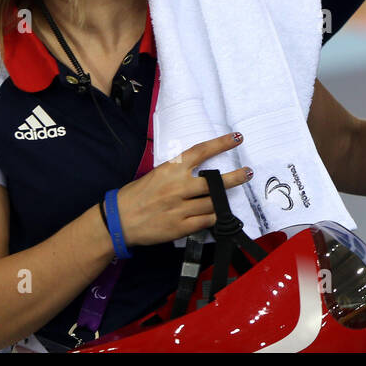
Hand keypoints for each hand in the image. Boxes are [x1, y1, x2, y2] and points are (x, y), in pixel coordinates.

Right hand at [114, 132, 252, 246]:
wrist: (119, 221)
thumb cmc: (136, 196)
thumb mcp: (156, 175)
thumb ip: (178, 173)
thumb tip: (201, 171)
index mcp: (170, 170)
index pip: (200, 152)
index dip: (221, 144)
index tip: (236, 139)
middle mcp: (177, 187)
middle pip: (214, 182)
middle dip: (234, 178)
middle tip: (247, 173)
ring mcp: (179, 208)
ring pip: (212, 203)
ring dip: (222, 200)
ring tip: (226, 198)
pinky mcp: (180, 227)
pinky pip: (206, 221)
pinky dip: (213, 217)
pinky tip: (215, 214)